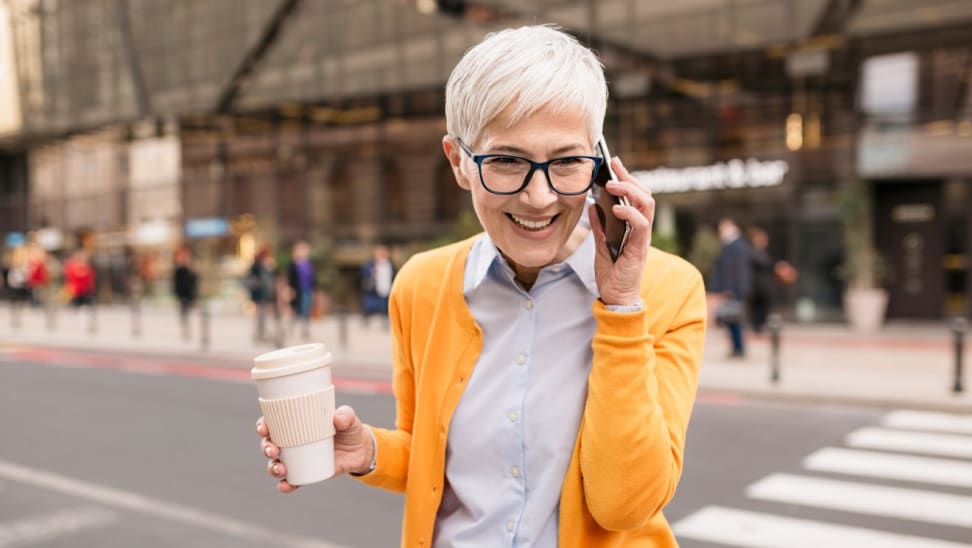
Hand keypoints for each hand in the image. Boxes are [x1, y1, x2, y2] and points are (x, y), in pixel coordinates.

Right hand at [257, 405, 374, 492]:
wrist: (360, 451)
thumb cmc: (349, 429)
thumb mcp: (349, 419)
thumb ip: (346, 415)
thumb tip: (338, 418)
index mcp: (296, 424)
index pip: (273, 423)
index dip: (263, 425)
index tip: (263, 428)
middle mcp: (292, 442)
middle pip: (269, 444)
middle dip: (266, 448)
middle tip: (273, 450)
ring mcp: (297, 459)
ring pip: (275, 464)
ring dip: (272, 467)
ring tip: (281, 468)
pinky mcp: (305, 473)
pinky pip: (290, 482)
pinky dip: (285, 485)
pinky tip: (286, 486)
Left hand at [587, 157, 654, 306]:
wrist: (616, 298)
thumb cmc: (612, 273)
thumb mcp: (600, 244)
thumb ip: (599, 226)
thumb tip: (592, 205)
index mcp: (633, 226)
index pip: (635, 195)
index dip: (627, 177)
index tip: (614, 162)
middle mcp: (641, 229)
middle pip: (645, 195)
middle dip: (630, 177)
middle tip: (614, 167)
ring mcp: (642, 238)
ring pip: (647, 205)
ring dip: (630, 190)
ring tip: (612, 184)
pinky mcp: (639, 249)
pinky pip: (641, 226)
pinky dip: (630, 214)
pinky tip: (616, 208)